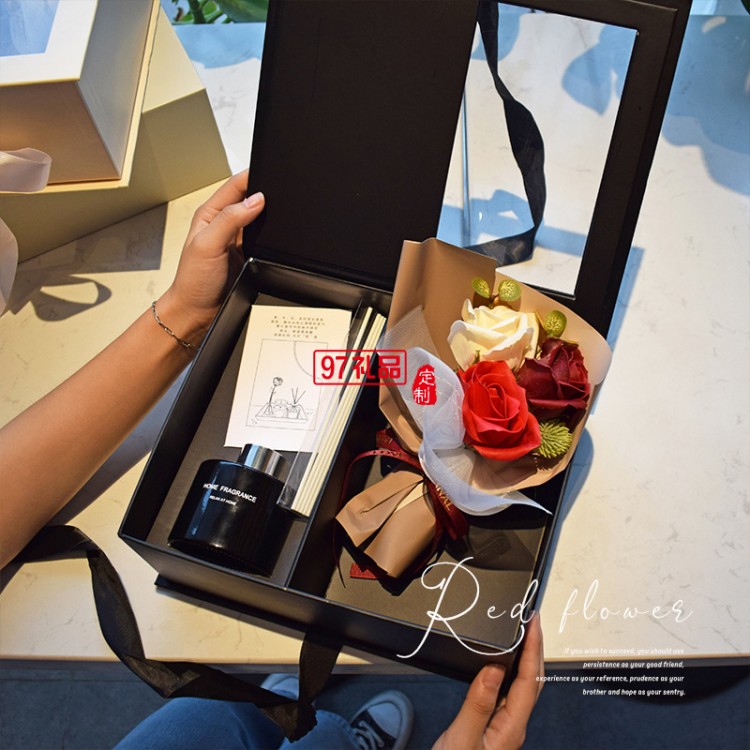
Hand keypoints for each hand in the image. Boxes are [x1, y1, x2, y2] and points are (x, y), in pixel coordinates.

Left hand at [162, 170, 264, 339]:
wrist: (198, 312)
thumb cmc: (193, 281)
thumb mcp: (207, 245)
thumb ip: (230, 219)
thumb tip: (255, 200)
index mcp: (211, 214)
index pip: (236, 185)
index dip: (253, 175)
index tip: (271, 171)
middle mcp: (225, 223)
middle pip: (251, 198)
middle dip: (267, 194)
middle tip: (281, 196)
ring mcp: (239, 239)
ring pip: (262, 219)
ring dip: (271, 218)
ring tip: (278, 219)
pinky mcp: (250, 254)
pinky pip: (267, 240)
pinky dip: (274, 238)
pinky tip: (276, 241)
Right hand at [433, 613, 543, 749]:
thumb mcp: (462, 739)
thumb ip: (477, 704)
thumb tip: (493, 668)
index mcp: (510, 729)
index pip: (528, 681)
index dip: (533, 649)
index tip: (532, 623)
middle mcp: (512, 728)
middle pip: (532, 682)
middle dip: (535, 649)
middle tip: (531, 621)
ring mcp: (503, 729)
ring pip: (522, 687)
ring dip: (525, 659)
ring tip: (521, 635)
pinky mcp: (492, 729)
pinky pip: (508, 693)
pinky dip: (509, 672)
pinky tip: (501, 665)